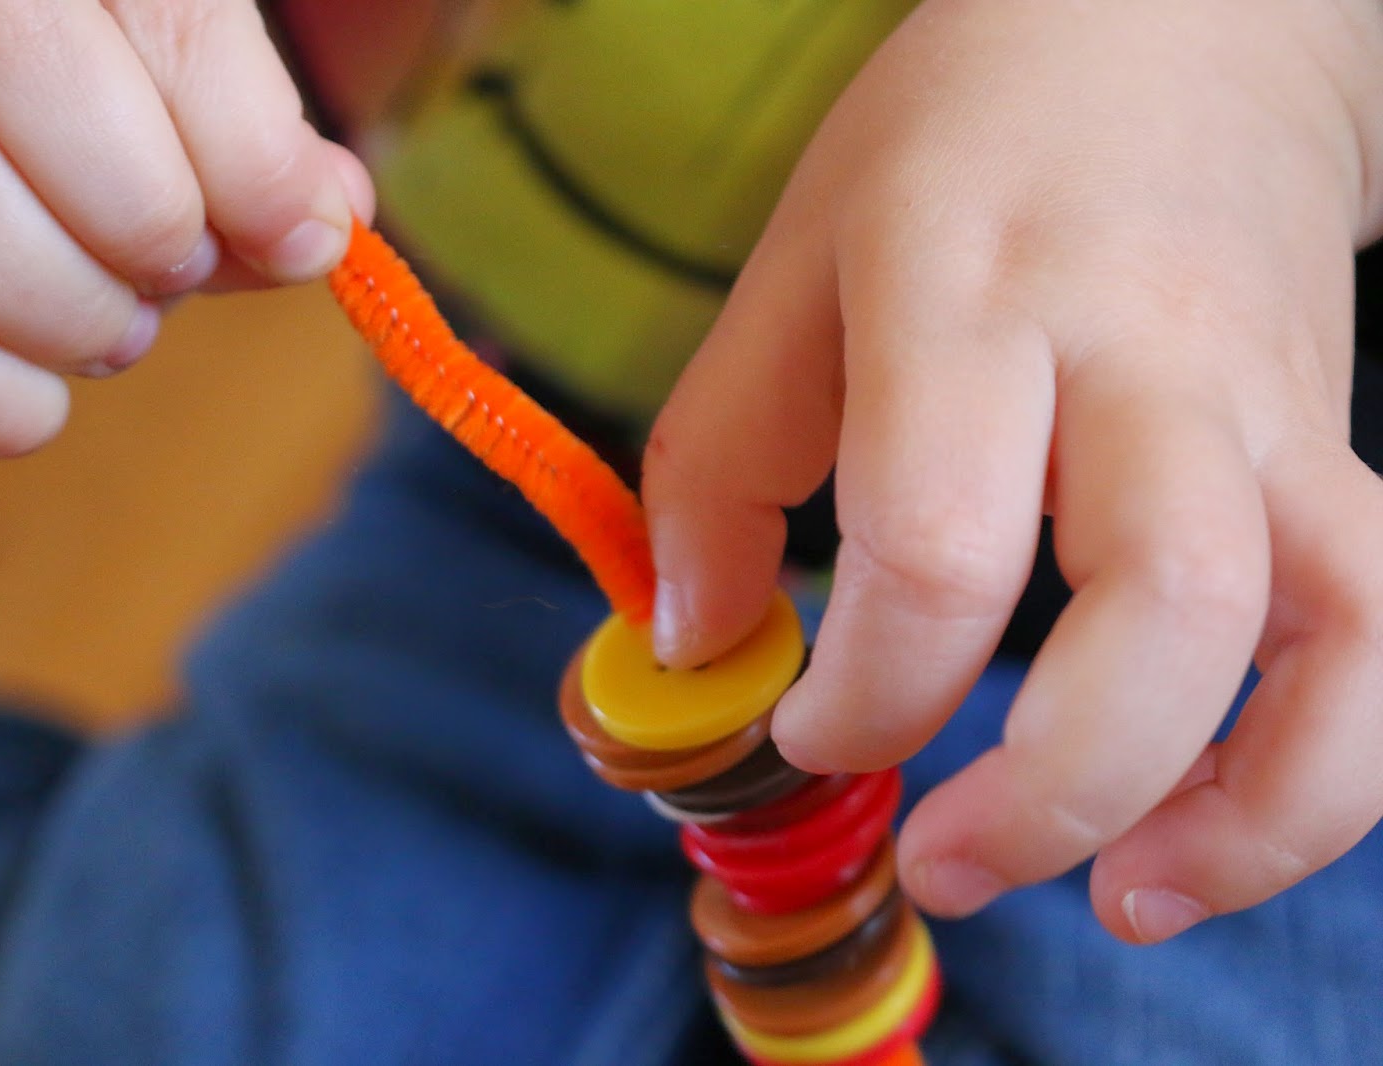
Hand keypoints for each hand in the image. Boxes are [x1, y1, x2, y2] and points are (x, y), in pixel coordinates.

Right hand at [0, 0, 372, 453]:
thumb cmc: (89, 161)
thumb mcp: (196, 140)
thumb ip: (260, 166)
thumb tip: (320, 219)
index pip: (153, 0)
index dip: (242, 140)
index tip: (300, 239)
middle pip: (9, 51)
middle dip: (137, 208)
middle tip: (176, 274)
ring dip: (57, 303)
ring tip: (112, 331)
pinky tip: (32, 392)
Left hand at [643, 0, 1382, 942]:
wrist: (1178, 27)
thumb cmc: (962, 146)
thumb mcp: (796, 264)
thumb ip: (718, 460)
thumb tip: (693, 646)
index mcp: (969, 294)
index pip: (936, 539)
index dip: (860, 690)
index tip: (804, 725)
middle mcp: (1144, 354)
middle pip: (1162, 608)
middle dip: (1046, 789)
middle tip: (939, 858)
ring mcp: (1269, 408)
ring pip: (1330, 632)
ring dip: (1240, 814)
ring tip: (1117, 896)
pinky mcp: (1339, 454)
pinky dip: (1323, 769)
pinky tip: (1213, 827)